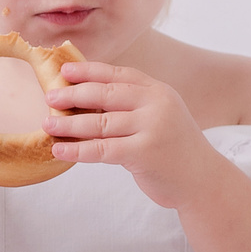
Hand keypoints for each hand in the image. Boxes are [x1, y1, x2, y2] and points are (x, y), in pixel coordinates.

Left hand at [44, 62, 226, 209]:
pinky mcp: (144, 153)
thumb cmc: (174, 149)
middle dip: (74, 95)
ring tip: (47, 124)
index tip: (65, 71)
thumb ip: (133, 106)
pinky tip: (59, 150)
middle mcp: (156, 104)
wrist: (203, 180)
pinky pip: (102, 149)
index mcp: (158, 91)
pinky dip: (77, 149)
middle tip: (49, 97)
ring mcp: (152, 128)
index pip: (118, 75)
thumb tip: (85, 98)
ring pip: (100, 122)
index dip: (90, 71)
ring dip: (69, 124)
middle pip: (105, 94)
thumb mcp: (160, 117)